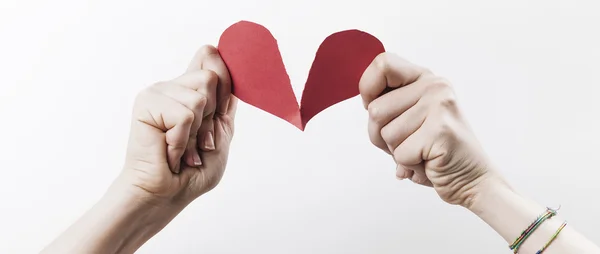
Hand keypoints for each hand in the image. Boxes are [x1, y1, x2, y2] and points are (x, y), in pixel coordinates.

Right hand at [121, 45, 236, 205]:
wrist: (168, 194)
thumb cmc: (193, 170)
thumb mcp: (221, 130)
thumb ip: (223, 98)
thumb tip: (215, 56)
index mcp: (192, 90)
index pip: (211, 57)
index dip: (224, 78)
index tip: (217, 112)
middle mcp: (175, 86)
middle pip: (212, 78)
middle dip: (210, 118)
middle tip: (196, 141)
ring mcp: (159, 92)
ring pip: (199, 98)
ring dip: (196, 133)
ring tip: (182, 148)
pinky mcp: (146, 102)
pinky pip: (184, 114)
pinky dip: (182, 140)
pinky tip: (169, 151)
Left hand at [359, 53, 494, 206]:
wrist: (472, 179)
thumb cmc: (434, 152)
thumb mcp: (409, 120)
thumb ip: (387, 106)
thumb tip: (366, 103)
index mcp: (424, 79)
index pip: (382, 64)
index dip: (368, 89)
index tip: (376, 109)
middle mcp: (434, 86)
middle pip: (375, 109)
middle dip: (381, 136)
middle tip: (408, 143)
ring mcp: (439, 106)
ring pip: (386, 134)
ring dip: (397, 152)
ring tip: (421, 152)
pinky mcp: (441, 131)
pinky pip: (400, 154)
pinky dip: (409, 165)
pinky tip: (429, 162)